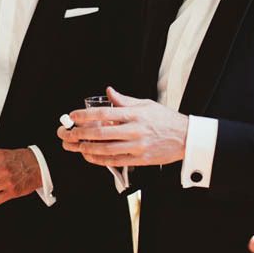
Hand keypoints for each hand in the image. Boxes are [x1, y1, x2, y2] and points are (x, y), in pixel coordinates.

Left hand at [58, 86, 186, 166]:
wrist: (186, 137)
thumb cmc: (166, 120)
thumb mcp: (146, 104)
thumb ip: (125, 100)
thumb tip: (109, 92)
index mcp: (135, 114)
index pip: (104, 112)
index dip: (85, 115)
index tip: (72, 116)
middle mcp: (135, 129)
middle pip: (101, 132)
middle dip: (80, 133)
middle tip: (67, 133)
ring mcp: (137, 146)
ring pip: (105, 149)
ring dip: (86, 148)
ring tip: (74, 146)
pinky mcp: (140, 159)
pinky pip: (115, 160)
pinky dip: (100, 159)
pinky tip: (89, 156)